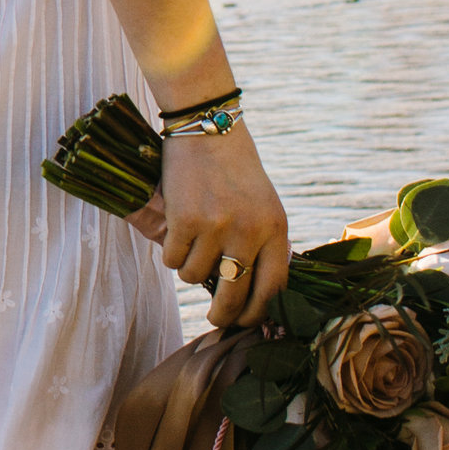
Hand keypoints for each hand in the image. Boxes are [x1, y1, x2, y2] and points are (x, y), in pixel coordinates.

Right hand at [140, 122, 289, 329]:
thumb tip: (257, 294)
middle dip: (223, 315)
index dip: (258, 313)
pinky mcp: (184, 220)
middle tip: (215, 318)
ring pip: (196, 277)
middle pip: (235, 296)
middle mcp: (249, 232)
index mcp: (276, 229)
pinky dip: (172, 254)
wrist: (207, 128)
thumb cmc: (237, 170)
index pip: (272, 289)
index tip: (246, 321)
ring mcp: (216, 227)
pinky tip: (178, 235)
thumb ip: (266, 245)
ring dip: (190, 270)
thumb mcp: (265, 206)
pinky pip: (173, 260)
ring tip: (192, 247)